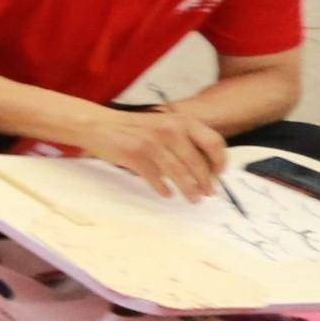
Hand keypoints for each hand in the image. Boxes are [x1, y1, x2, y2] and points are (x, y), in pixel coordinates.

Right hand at [83, 106, 227, 199]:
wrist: (99, 124)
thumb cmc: (134, 127)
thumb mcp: (164, 125)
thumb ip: (183, 139)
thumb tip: (203, 165)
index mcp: (182, 121)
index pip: (213, 142)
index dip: (219, 161)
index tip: (219, 174)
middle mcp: (171, 130)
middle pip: (197, 162)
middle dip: (205, 181)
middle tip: (208, 193)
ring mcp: (153, 143)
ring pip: (179, 172)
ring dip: (188, 189)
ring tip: (193, 199)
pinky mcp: (136, 155)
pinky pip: (155, 177)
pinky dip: (163, 188)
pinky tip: (167, 194)